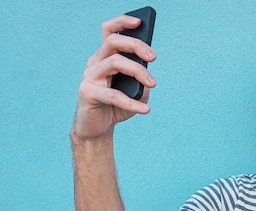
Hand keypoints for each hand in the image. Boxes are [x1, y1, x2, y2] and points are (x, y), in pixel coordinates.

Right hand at [72, 15, 156, 139]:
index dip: (122, 22)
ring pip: (114, 62)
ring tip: (153, 84)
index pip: (110, 32)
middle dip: (136, 45)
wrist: (97, 129)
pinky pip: (113, 95)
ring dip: (138, 71)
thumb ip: (143, 83)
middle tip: (154, 57)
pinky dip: (132, 103)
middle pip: (113, 42)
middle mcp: (95, 63)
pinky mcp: (87, 92)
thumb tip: (148, 78)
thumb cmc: (116, 108)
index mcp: (105, 58)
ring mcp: (89, 76)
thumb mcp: (136, 94)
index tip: (140, 21)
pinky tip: (146, 109)